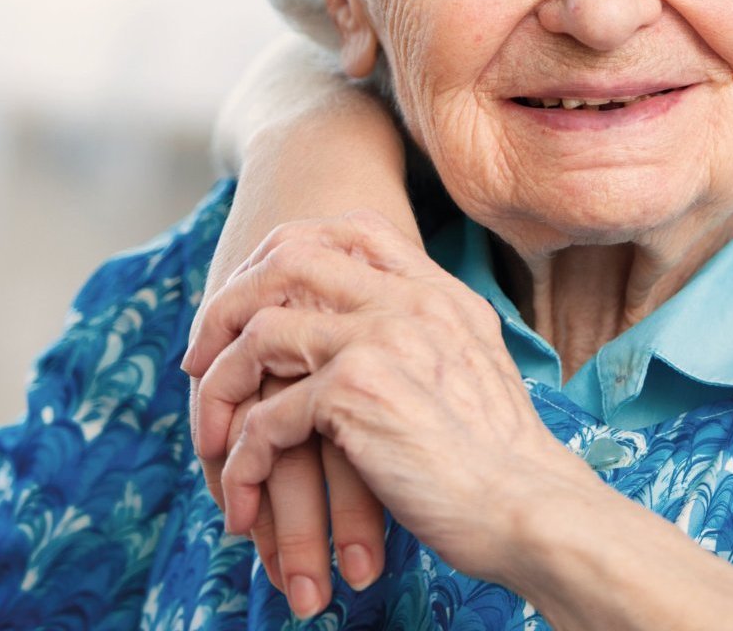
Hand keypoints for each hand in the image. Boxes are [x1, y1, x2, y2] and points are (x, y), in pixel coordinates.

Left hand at [185, 213, 584, 595]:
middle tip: (203, 360)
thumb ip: (431, 338)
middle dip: (228, 306)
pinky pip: (264, 417)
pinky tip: (244, 496)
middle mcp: (409, 302)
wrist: (530, 504)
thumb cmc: (504, 459)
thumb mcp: (476, 370)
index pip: (356, 228)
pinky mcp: (355, 394)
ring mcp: (381, 340)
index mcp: (441, 293)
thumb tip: (377, 344)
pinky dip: (241, 461)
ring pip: (258, 335)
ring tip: (214, 441)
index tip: (257, 299)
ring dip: (220, 392)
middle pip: (288, 259)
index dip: (289, 252)